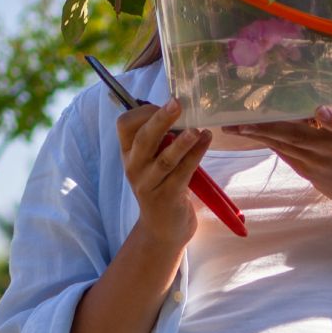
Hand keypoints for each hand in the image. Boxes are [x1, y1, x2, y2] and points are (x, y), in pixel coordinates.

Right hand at [117, 98, 211, 245]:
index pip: (125, 125)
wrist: (163, 229)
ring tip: (196, 130)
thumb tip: (176, 106)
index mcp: (128, 153)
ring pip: (165, 159)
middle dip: (160, 120)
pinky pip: (183, 173)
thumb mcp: (153, 161)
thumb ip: (159, 138)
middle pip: (144, 139)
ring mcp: (149, 184)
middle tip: (177, 104)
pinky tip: (206, 140)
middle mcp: (134, 168)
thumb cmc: (162, 186)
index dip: (144, 112)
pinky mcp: (168, 197)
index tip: (164, 105)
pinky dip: (196, 155)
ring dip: (182, 142)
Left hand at [223, 44, 331, 214]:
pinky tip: (243, 132)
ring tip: (233, 125)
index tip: (321, 110)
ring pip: (283, 145)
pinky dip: (263, 141)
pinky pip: (280, 152)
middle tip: (243, 120)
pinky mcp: (302, 168)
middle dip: (270, 129)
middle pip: (298, 137)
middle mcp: (330, 149)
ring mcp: (314, 161)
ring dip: (257, 135)